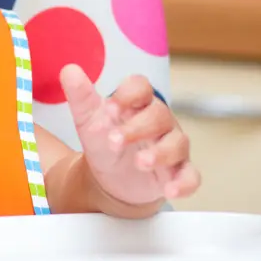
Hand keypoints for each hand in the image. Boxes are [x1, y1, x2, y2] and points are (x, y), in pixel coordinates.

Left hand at [62, 65, 200, 208]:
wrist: (109, 178)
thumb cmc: (104, 141)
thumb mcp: (88, 119)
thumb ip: (80, 96)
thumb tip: (70, 70)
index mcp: (137, 103)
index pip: (141, 87)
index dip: (128, 94)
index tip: (110, 108)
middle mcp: (159, 122)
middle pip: (159, 115)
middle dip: (137, 128)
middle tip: (114, 141)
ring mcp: (171, 147)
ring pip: (177, 143)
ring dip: (160, 153)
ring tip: (140, 163)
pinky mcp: (178, 173)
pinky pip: (190, 176)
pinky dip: (183, 183)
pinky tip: (170, 190)